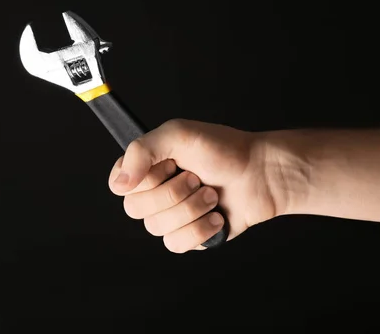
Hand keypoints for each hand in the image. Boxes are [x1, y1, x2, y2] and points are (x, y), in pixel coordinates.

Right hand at [108, 119, 290, 252]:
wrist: (261, 175)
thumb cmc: (224, 150)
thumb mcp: (178, 134)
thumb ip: (141, 150)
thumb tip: (119, 183)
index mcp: (146, 167)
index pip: (119, 184)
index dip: (144, 179)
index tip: (169, 165)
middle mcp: (154, 192)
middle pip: (135, 209)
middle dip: (173, 193)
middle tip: (196, 178)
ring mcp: (170, 216)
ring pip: (156, 228)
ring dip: (191, 209)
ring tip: (211, 194)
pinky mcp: (187, 236)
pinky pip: (175, 244)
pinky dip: (199, 230)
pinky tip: (215, 217)